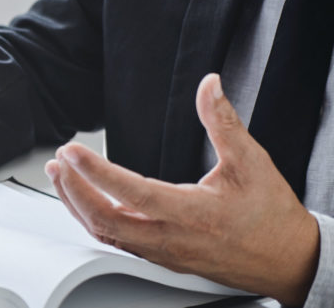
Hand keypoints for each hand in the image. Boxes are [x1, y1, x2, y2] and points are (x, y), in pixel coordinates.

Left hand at [45, 73, 318, 304]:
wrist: (288, 261)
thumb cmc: (270, 216)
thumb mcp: (251, 162)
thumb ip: (223, 122)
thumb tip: (209, 86)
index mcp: (190, 213)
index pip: (131, 191)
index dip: (96, 171)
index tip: (72, 151)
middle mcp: (170, 237)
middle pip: (105, 218)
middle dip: (74, 189)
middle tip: (59, 161)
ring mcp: (161, 251)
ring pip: (106, 232)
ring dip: (77, 205)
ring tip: (60, 177)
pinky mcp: (159, 257)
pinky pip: (115, 241)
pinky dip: (92, 219)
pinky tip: (83, 202)